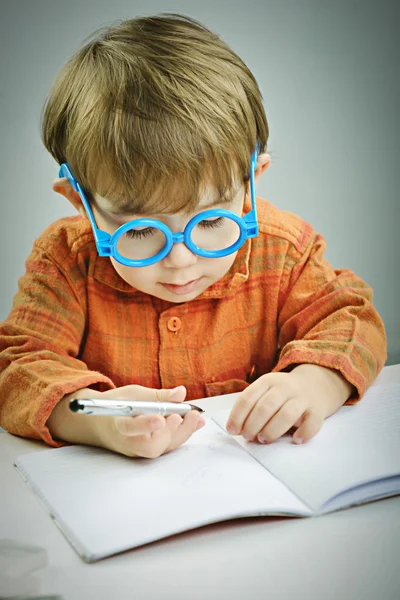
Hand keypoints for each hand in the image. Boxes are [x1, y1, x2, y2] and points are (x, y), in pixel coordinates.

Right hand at [47, 384, 204, 457]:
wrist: (99, 424)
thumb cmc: (117, 406)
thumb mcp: (133, 394)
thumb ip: (157, 395)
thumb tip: (180, 392)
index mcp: (117, 424)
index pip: (130, 428)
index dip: (145, 425)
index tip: (159, 419)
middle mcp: (128, 442)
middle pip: (150, 446)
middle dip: (170, 432)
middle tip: (180, 416)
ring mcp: (139, 450)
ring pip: (162, 448)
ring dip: (182, 432)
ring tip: (195, 416)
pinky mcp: (149, 452)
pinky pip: (167, 446)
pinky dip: (182, 433)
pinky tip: (196, 421)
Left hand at [226, 364, 353, 443]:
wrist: (315, 385)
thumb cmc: (283, 394)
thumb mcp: (266, 390)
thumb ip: (252, 406)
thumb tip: (237, 429)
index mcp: (268, 381)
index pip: (248, 397)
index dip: (237, 416)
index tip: (232, 430)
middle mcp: (285, 387)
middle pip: (265, 407)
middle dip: (253, 425)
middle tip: (248, 437)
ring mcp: (302, 398)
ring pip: (286, 415)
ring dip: (272, 430)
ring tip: (264, 439)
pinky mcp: (317, 410)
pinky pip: (312, 422)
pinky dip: (304, 432)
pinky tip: (296, 440)